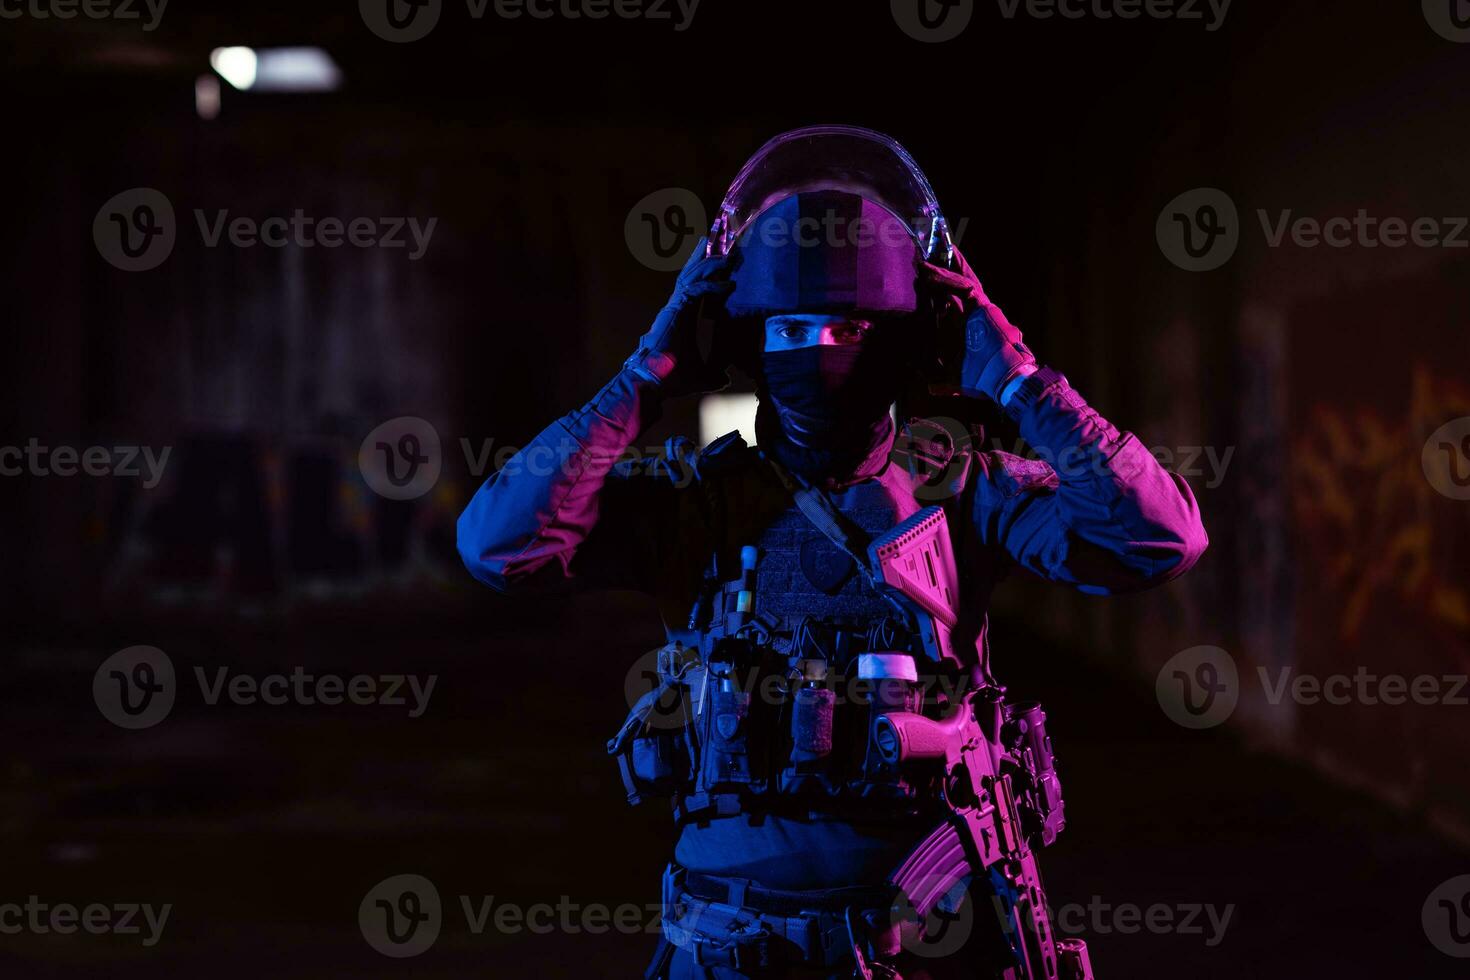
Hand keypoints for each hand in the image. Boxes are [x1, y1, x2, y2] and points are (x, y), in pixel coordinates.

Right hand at [625, 238, 737, 395]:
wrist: (652, 383)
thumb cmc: (672, 379)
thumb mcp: (702, 377)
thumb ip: (714, 375)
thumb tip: (725, 380)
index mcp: (681, 318)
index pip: (696, 290)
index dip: (709, 278)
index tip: (724, 270)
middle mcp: (676, 308)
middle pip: (690, 276)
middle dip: (704, 260)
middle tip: (718, 246)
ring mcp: (674, 308)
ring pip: (691, 277)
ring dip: (709, 265)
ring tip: (725, 255)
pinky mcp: (674, 312)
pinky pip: (695, 291)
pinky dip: (712, 285)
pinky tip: (728, 285)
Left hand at [919, 247, 1035, 402]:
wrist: (1005, 379)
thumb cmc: (984, 380)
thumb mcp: (956, 380)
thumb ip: (943, 382)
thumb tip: (930, 387)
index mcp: (971, 327)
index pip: (956, 303)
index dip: (942, 291)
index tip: (926, 283)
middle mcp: (977, 314)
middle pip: (961, 286)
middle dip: (946, 272)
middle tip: (929, 260)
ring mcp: (982, 309)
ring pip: (962, 281)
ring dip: (943, 271)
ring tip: (925, 262)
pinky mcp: (984, 307)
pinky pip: (965, 287)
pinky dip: (948, 279)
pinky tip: (932, 274)